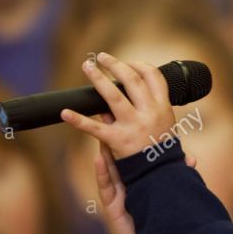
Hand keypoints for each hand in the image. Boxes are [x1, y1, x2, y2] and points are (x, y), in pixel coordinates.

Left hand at [60, 52, 176, 160]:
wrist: (161, 177)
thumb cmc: (162, 151)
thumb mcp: (167, 127)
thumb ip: (153, 107)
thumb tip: (137, 88)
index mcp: (163, 108)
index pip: (154, 77)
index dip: (140, 65)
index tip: (129, 63)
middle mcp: (149, 113)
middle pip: (132, 80)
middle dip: (115, 65)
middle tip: (102, 56)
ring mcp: (133, 126)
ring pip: (113, 96)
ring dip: (98, 78)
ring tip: (87, 66)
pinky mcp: (117, 140)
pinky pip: (94, 128)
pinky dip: (78, 120)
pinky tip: (65, 113)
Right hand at [91, 113, 196, 233]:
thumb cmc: (156, 217)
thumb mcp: (166, 194)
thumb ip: (177, 175)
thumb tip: (192, 159)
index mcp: (140, 176)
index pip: (134, 151)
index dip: (131, 133)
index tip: (131, 114)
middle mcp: (126, 181)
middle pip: (118, 153)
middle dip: (113, 133)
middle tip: (109, 112)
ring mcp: (117, 192)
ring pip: (109, 166)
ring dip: (104, 148)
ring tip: (101, 129)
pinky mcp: (111, 206)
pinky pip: (105, 186)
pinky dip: (102, 173)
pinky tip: (99, 160)